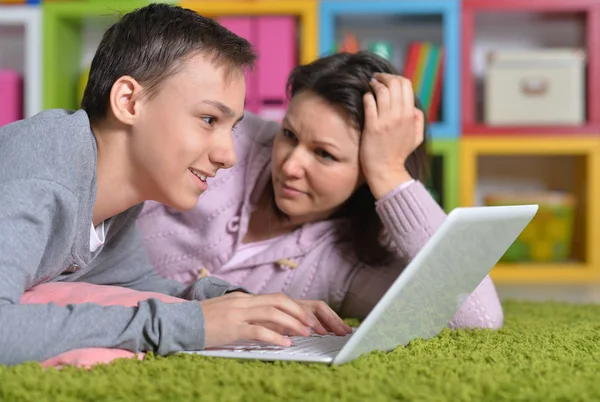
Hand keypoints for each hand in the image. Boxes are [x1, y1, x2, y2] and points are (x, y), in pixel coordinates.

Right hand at [199, 292, 349, 348]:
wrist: (180, 322)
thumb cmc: (204, 320)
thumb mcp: (228, 312)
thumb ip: (248, 314)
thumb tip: (270, 323)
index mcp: (244, 299)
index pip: (276, 298)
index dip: (296, 308)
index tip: (309, 320)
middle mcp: (243, 302)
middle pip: (279, 301)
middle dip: (299, 313)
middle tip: (313, 326)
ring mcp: (237, 314)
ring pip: (272, 313)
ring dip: (292, 323)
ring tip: (305, 334)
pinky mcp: (231, 328)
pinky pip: (258, 330)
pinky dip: (275, 336)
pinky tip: (286, 344)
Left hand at [360, 73, 424, 198]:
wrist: (386, 171)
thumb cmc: (398, 154)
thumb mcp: (416, 138)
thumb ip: (417, 120)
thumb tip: (413, 108)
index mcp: (410, 115)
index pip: (406, 85)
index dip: (395, 78)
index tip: (386, 80)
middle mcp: (400, 115)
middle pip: (394, 83)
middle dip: (384, 77)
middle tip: (376, 79)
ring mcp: (386, 120)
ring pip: (382, 90)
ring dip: (375, 84)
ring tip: (370, 86)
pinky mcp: (373, 126)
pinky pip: (370, 102)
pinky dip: (367, 96)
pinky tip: (365, 98)